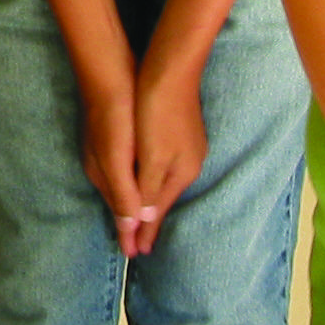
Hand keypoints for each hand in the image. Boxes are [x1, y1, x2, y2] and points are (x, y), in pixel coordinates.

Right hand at [77, 76, 150, 257]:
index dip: (129, 234)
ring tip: (137, 221)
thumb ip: (124, 191)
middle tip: (136, 246)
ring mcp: (106, 151)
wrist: (108, 71)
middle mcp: (102, 167)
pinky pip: (123, 170)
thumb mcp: (118, 157)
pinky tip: (137, 180)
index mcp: (106, 175)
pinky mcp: (114, 135)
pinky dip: (130, 184)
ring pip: (121, 187)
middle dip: (127, 224)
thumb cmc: (116, 115)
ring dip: (129, 205)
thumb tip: (131, 225)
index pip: (121, 213)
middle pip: (119, 203)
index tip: (134, 256)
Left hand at [131, 63, 205, 256]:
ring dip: (153, 201)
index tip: (135, 255)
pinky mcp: (180, 132)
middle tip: (138, 244)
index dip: (144, 232)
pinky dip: (154, 180)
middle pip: (163, 199)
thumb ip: (145, 190)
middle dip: (150, 221)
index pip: (157, 211)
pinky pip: (165, 167)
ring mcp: (188, 147)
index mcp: (178, 173)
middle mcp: (189, 164)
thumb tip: (141, 222)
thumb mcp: (149, 157)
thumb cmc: (153, 113)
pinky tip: (151, 180)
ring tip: (145, 219)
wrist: (169, 69)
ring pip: (164, 183)